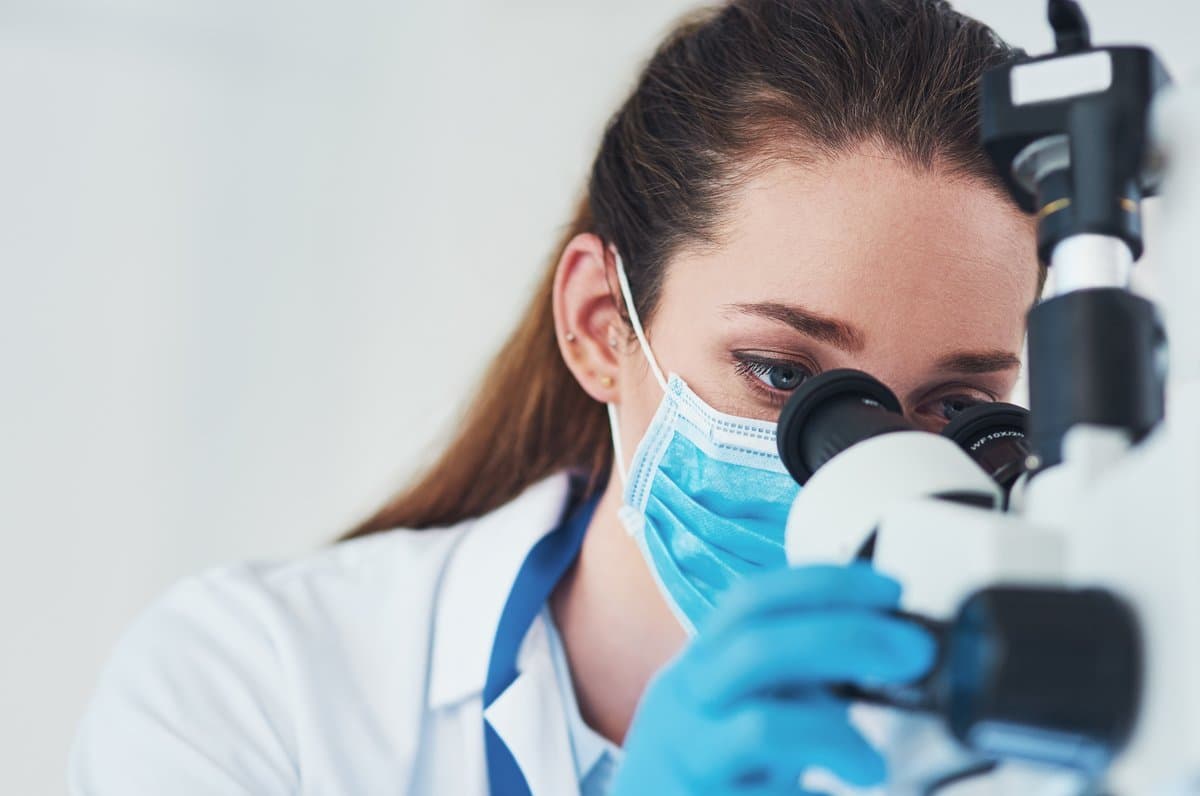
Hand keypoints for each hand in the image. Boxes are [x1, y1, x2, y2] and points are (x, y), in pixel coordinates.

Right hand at [611, 563, 934, 794]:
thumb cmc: (707, 767)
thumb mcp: (733, 708)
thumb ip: (790, 678)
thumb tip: (886, 647)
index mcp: (698, 667)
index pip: (752, 602)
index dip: (823, 585)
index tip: (890, 590)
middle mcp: (685, 706)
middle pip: (759, 648)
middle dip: (847, 637)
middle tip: (914, 652)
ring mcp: (690, 762)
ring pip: (763, 727)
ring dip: (836, 734)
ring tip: (868, 765)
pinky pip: (777, 795)